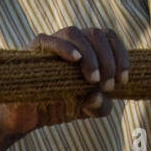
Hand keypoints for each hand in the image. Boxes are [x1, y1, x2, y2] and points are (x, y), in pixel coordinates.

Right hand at [0, 27, 129, 137]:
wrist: (27, 117)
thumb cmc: (59, 106)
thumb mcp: (87, 109)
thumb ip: (100, 106)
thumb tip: (99, 95)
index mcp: (87, 48)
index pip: (109, 37)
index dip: (120, 55)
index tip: (123, 80)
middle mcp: (71, 41)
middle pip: (96, 33)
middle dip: (108, 60)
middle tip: (107, 85)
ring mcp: (51, 43)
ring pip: (73, 32)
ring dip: (89, 55)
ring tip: (93, 79)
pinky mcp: (32, 51)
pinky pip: (47, 41)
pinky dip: (64, 47)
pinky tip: (76, 59)